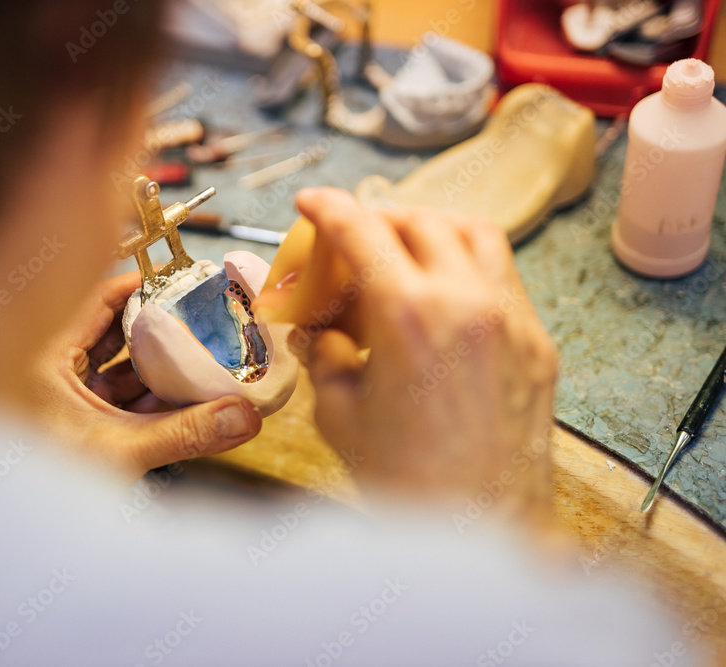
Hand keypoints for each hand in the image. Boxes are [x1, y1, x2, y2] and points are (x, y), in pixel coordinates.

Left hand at [28, 272, 262, 478]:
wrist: (22, 529)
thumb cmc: (43, 481)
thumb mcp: (121, 450)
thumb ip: (184, 434)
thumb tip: (243, 416)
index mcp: (46, 358)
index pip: (97, 301)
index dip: (140, 287)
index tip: (180, 282)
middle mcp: (51, 372)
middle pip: (113, 334)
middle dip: (158, 331)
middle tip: (200, 320)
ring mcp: (63, 400)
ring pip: (118, 371)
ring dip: (158, 370)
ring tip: (202, 359)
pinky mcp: (75, 427)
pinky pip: (118, 402)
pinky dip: (149, 401)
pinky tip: (185, 402)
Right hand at [268, 188, 556, 518]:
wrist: (481, 529)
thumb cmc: (406, 482)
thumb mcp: (338, 412)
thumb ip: (324, 355)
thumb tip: (317, 330)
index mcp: (408, 315)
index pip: (362, 232)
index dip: (329, 208)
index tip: (312, 202)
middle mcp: (467, 302)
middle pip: (421, 221)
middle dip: (378, 218)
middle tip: (351, 238)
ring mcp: (511, 319)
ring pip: (476, 234)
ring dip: (433, 228)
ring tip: (404, 250)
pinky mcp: (537, 344)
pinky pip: (503, 276)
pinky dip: (469, 263)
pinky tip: (444, 294)